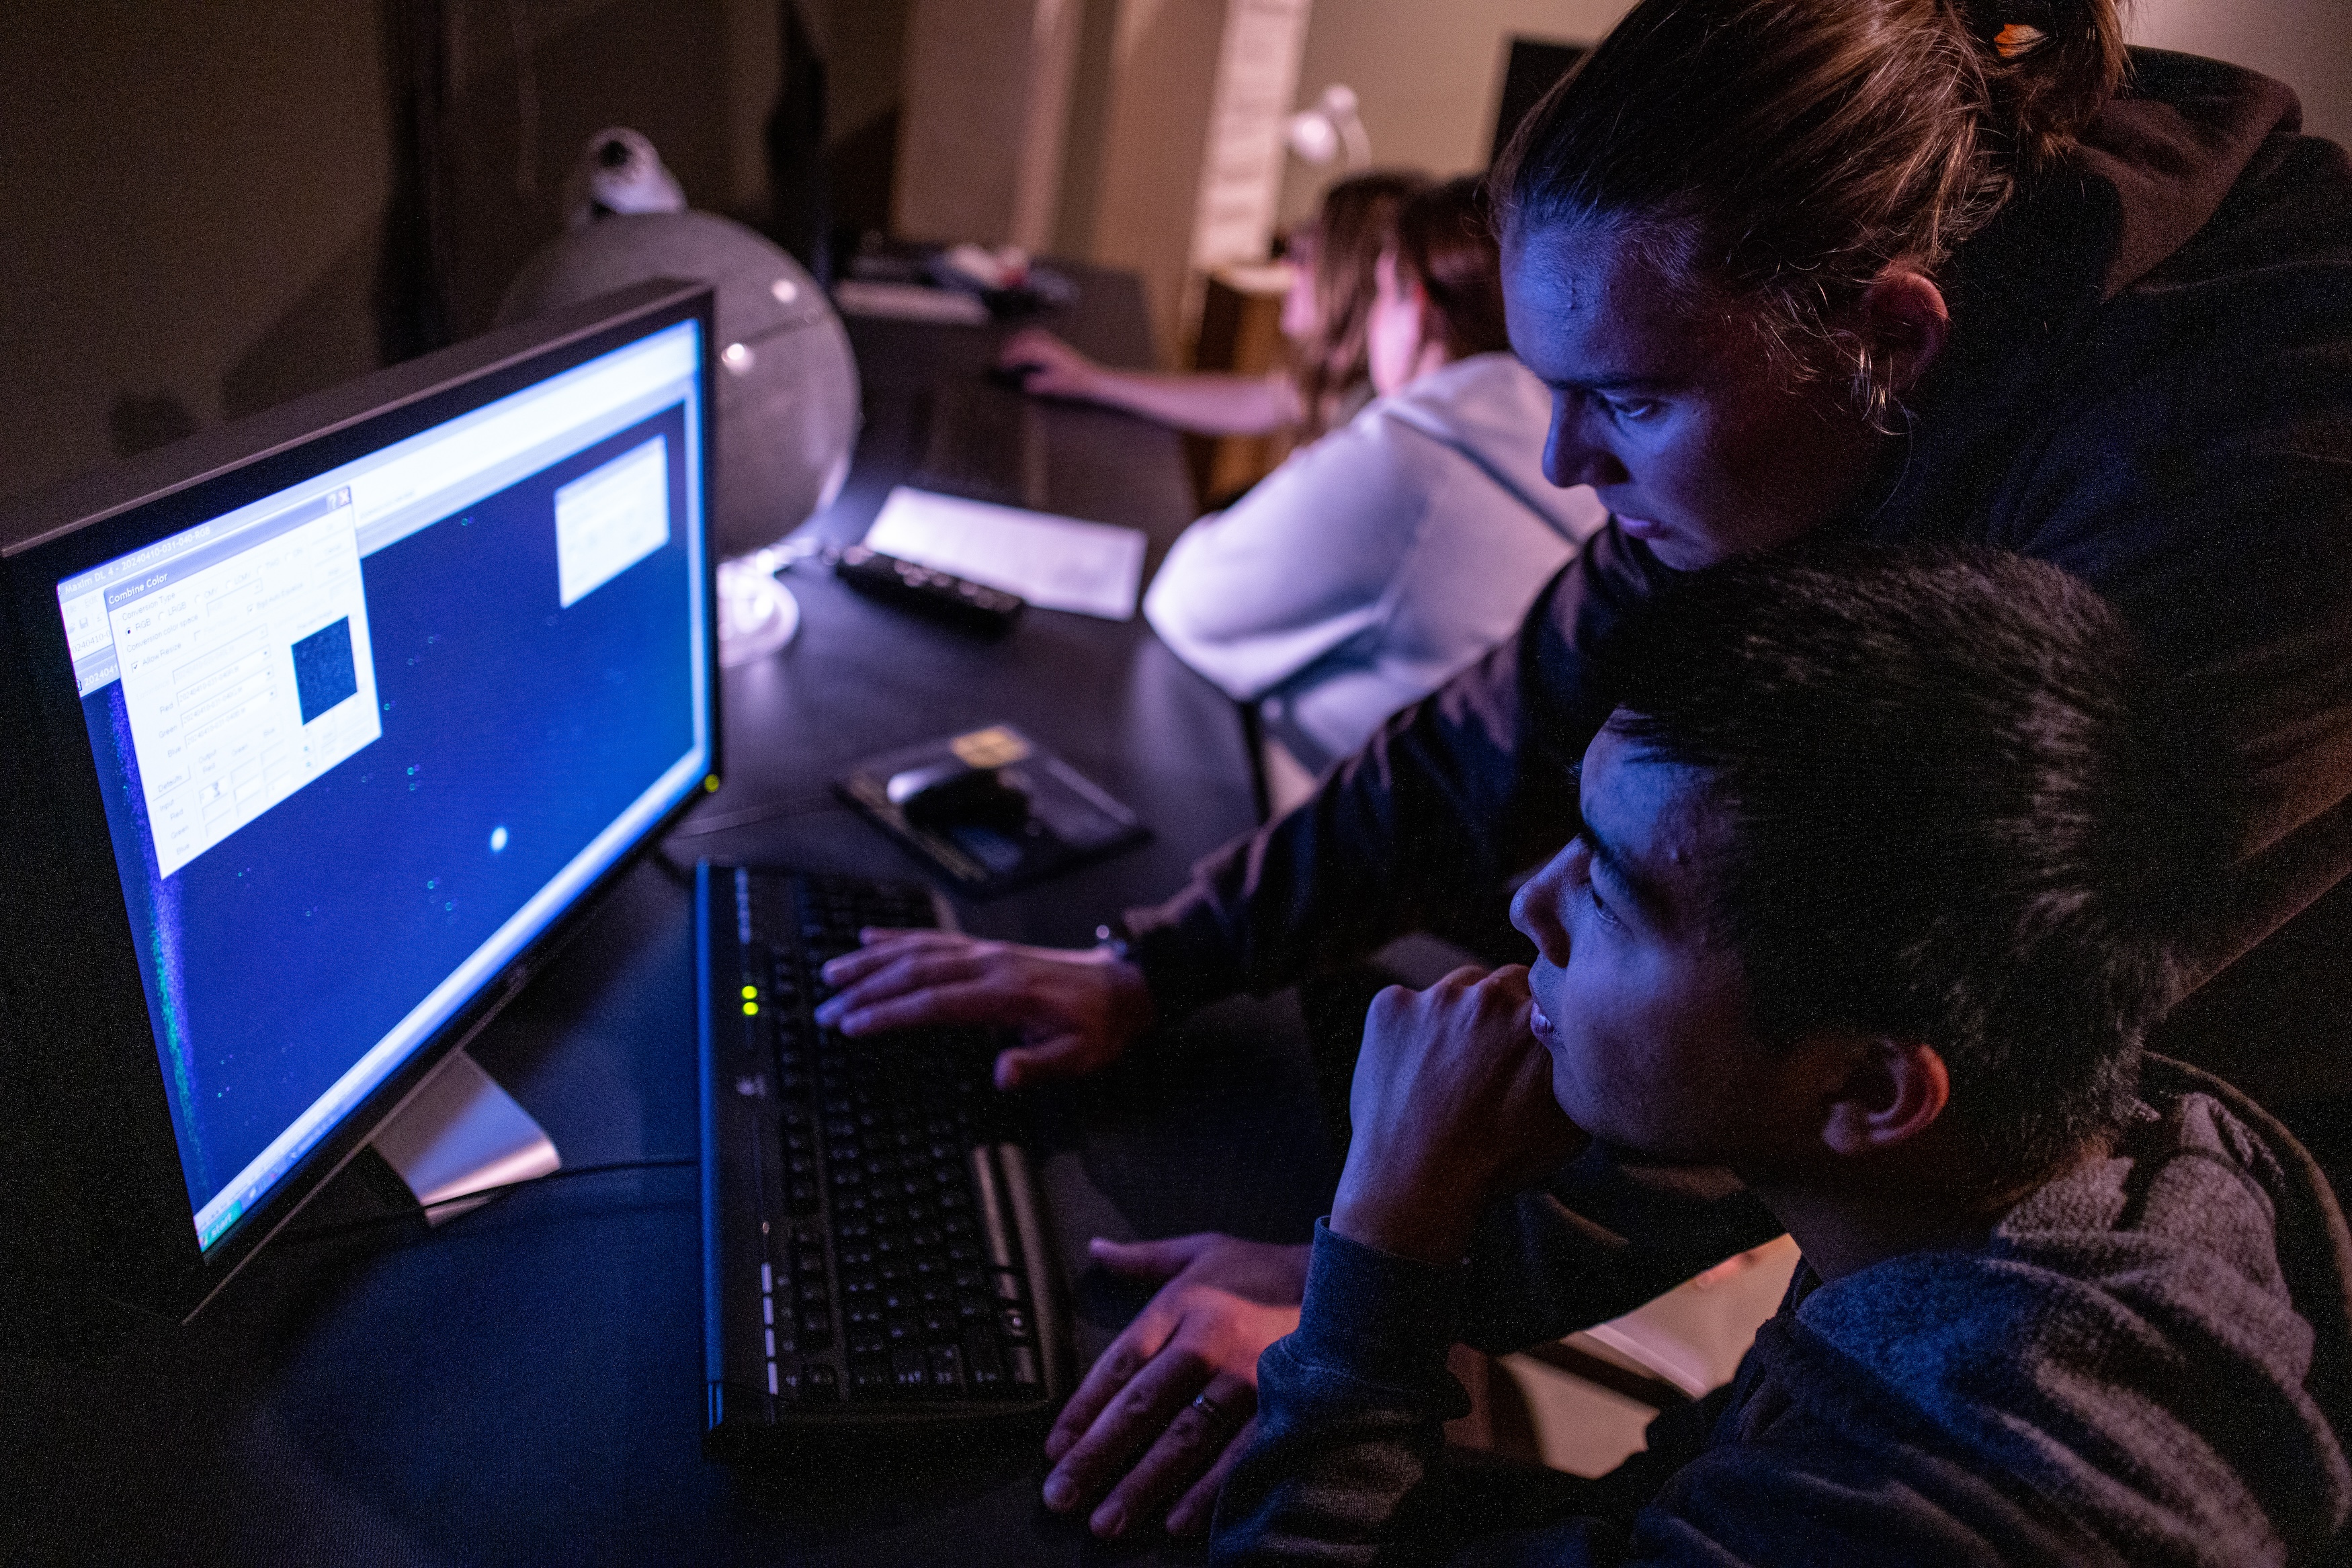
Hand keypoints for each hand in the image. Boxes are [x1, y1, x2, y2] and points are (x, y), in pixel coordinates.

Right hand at [816, 930, 1151, 1088]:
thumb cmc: (1099, 1025)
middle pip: (913, 971)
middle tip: (824, 1008)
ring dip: (871, 960)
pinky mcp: (985, 949)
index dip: (889, 1014)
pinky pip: (934, 937)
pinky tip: (870, 936)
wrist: (1125, 986)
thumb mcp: (1079, 1056)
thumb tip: (1002, 1074)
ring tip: (831, 972)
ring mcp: (985, 952)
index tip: (852, 1025)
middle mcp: (988, 965)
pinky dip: (898, 936)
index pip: (933, 1001)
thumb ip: (1039, 1065)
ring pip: (917, 949)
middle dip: (865, 989)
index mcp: (1005, 993)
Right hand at [998, 327, 1102, 399]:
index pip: (1026, 352)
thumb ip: (1042, 384)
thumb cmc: (1076, 383)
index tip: (1003, 364)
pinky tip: (1025, 346)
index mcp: (1050, 355)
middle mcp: (1052, 346)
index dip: (1012, 357)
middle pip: (1028, 340)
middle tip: (1002, 356)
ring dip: (1019, 340)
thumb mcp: (1058, 386)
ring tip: (1009, 349)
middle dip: (1012, 347)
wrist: (1092, 379)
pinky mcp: (1057, 347)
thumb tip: (1026, 384)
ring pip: (1033, 336)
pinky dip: (1029, 338)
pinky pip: (1040, 337)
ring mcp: (1055, 345)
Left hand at [1042, 1234, 1308, 1536]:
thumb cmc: (1262, 1273)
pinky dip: (1207, 1492)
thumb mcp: (1200, 1252)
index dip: (1082, 1410)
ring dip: (1142, 1483)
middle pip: (1141, 1406)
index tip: (1054, 1449)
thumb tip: (1097, 1249)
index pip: (1118, 1363)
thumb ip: (1144, 1260)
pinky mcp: (1281, 1404)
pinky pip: (1238, 1455)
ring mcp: (1246, 1377)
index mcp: (1181, 1305)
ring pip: (1184, 1438)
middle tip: (1063, 1496)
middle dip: (1097, 1455)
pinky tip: (1178, 1521)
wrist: (1344, 1277)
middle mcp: (1207, 1341)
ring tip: (1108, 1520)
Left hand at [1331, 966, 1585, 1265]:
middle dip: (1497, 1013)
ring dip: (1454, 1017)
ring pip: (1453, 990)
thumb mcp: (1571, 1122)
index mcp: (1538, 1016)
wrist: (1420, 1181)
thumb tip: (1585, 1047)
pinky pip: (1404, 1004)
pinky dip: (1407, 1030)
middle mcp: (1489, 995)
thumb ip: (1580, 1069)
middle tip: (1485, 1060)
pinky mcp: (1390, 1006)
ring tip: (1445, 1070)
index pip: (1544, 988)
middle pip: (1499, 984)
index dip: (1534, 1018)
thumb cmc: (1498, 1161)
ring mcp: (1435, 997)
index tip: (1523, 1044)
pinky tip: (1409, 1071)